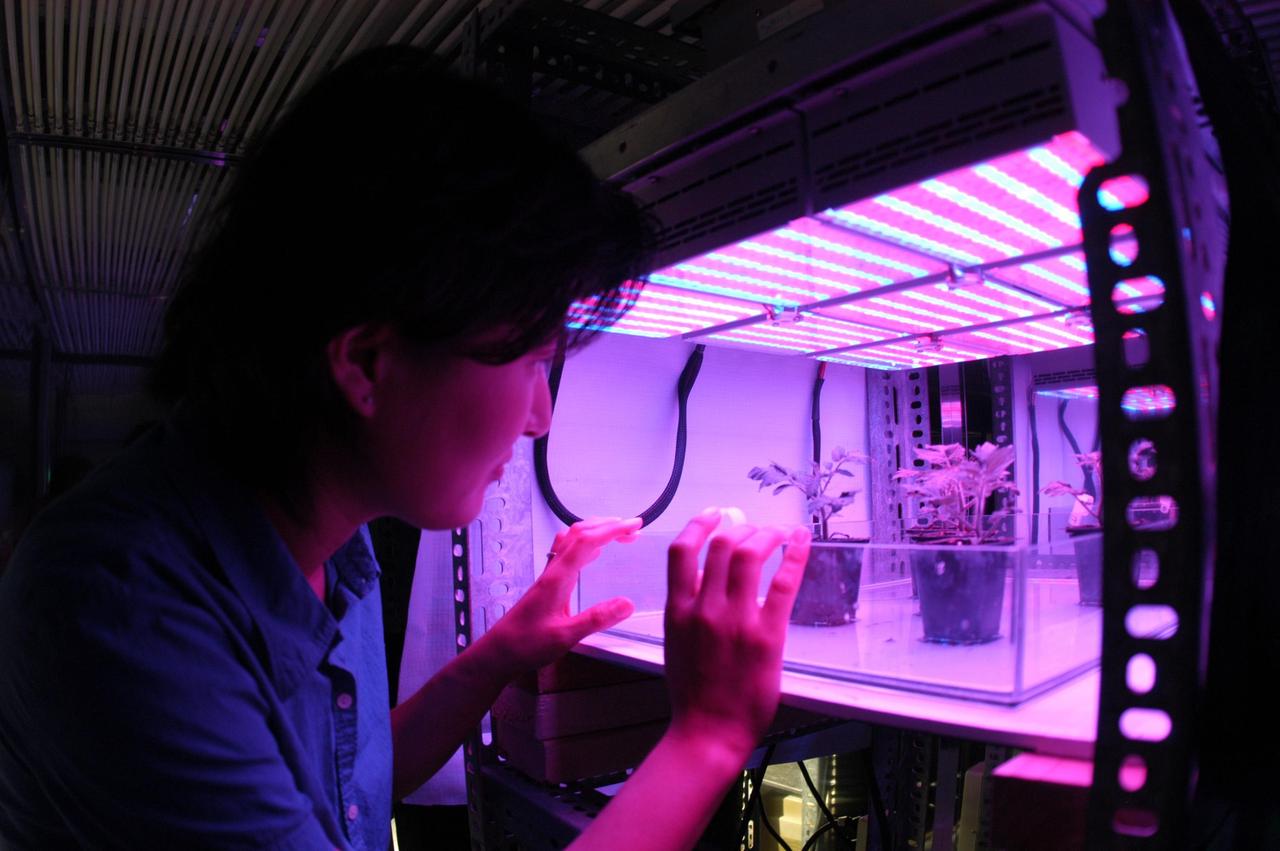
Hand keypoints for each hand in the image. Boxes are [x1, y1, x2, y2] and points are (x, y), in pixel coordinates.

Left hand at [483, 516, 640, 677]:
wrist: (499, 651)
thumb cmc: (527, 645)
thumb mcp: (565, 636)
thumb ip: (596, 619)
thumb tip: (628, 603)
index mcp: (558, 577)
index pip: (587, 541)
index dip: (612, 530)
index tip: (635, 525)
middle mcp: (553, 570)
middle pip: (579, 533)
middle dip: (608, 525)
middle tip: (633, 528)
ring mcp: (549, 575)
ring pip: (572, 539)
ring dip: (596, 531)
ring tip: (619, 534)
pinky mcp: (548, 583)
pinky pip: (567, 553)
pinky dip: (585, 544)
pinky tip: (595, 553)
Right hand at [663, 507, 809, 762]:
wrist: (708, 731)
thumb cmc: (692, 692)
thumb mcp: (677, 642)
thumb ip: (687, 607)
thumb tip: (703, 574)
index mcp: (678, 610)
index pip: (682, 551)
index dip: (699, 523)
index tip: (714, 513)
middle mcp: (705, 608)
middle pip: (722, 544)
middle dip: (741, 526)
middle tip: (754, 526)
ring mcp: (737, 620)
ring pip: (750, 554)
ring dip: (765, 534)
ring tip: (776, 532)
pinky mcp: (767, 635)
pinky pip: (783, 584)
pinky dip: (794, 555)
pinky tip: (800, 540)